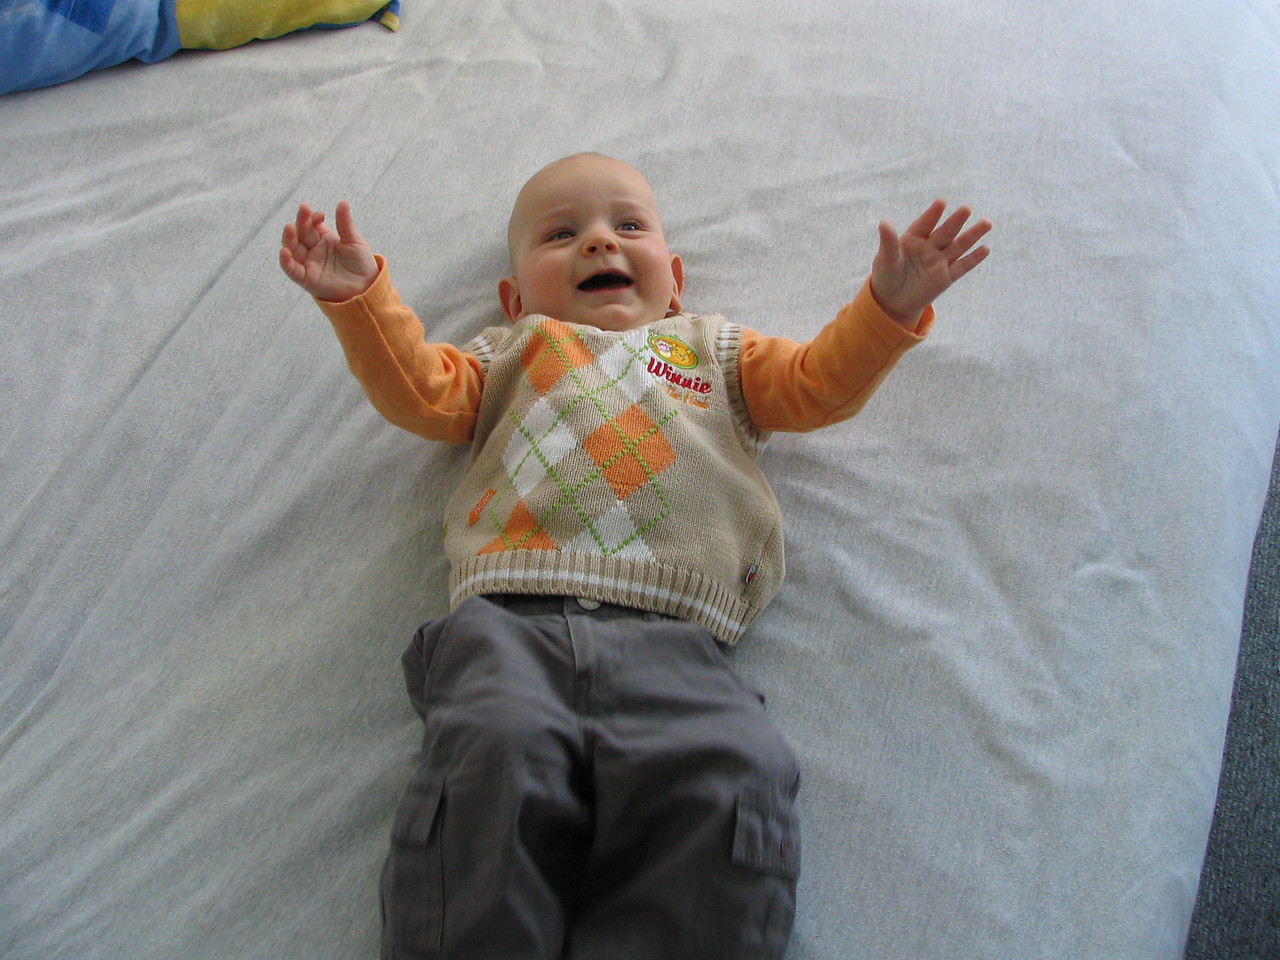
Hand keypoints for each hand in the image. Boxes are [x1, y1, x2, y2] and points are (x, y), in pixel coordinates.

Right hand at [279, 200, 378, 301]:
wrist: (367, 287)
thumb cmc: (361, 263)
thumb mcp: (354, 241)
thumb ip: (345, 223)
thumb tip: (343, 202)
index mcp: (323, 238)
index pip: (311, 224)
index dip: (312, 217)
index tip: (320, 215)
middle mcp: (313, 249)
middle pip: (300, 233)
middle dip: (301, 222)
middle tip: (304, 210)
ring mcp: (309, 263)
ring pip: (293, 249)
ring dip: (289, 238)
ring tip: (290, 227)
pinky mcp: (307, 279)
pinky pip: (292, 270)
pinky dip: (286, 262)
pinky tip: (284, 251)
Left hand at [870, 200, 991, 326]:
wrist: (892, 302)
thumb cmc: (886, 276)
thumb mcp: (885, 258)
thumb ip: (888, 241)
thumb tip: (884, 222)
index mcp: (913, 238)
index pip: (925, 224)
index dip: (933, 214)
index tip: (942, 202)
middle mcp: (929, 247)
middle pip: (945, 232)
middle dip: (956, 221)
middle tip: (966, 208)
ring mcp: (939, 261)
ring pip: (958, 246)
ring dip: (973, 235)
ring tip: (987, 223)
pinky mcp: (946, 277)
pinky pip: (962, 266)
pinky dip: (974, 258)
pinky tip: (985, 249)